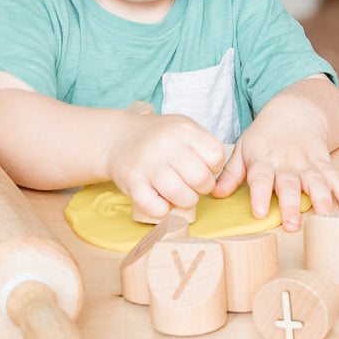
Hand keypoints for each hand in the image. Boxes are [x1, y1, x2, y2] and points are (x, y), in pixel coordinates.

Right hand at [105, 111, 225, 218]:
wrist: (119, 138)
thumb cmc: (159, 137)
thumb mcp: (184, 128)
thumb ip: (203, 144)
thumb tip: (218, 170)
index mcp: (184, 129)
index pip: (216, 155)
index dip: (215, 167)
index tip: (206, 168)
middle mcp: (166, 143)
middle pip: (200, 178)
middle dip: (203, 188)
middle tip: (195, 186)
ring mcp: (148, 163)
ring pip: (181, 195)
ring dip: (186, 201)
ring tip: (182, 195)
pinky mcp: (132, 181)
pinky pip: (156, 207)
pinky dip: (163, 210)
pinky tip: (162, 200)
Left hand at [211, 96, 338, 232]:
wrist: (295, 110)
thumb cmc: (265, 136)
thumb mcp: (243, 148)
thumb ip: (230, 173)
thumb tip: (214, 193)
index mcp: (263, 159)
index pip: (260, 177)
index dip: (260, 194)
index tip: (260, 212)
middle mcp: (286, 162)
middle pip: (289, 183)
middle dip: (291, 204)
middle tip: (292, 224)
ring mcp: (307, 162)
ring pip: (315, 181)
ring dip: (321, 199)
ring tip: (326, 217)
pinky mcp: (324, 161)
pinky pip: (335, 176)